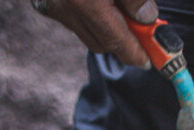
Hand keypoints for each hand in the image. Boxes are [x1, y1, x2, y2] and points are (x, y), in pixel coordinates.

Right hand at [30, 0, 158, 68]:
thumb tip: (146, 18)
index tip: (150, 59)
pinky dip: (88, 15)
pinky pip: (71, 18)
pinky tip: (98, 1)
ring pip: (86, 32)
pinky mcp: (43, 1)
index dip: (135, 51)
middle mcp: (63, 6)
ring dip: (106, 27)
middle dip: (123, 41)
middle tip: (143, 31)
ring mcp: (51, 5)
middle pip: (101, 42)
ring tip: (120, 10)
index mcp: (85, 0)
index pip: (114, 38)